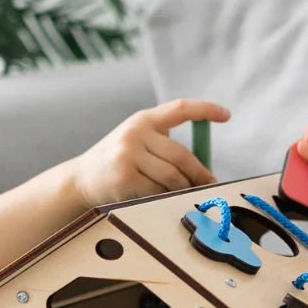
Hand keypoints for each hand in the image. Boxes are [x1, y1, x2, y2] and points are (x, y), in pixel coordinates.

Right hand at [70, 98, 229, 208]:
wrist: (81, 178)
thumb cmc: (119, 162)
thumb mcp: (138, 142)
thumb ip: (165, 146)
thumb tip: (204, 169)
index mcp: (144, 119)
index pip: (180, 108)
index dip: (205, 110)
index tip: (226, 115)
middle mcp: (136, 132)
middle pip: (182, 155)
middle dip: (199, 173)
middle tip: (210, 183)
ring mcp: (128, 154)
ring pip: (172, 176)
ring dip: (184, 189)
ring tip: (187, 193)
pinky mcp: (124, 177)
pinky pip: (158, 191)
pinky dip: (166, 198)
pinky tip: (165, 199)